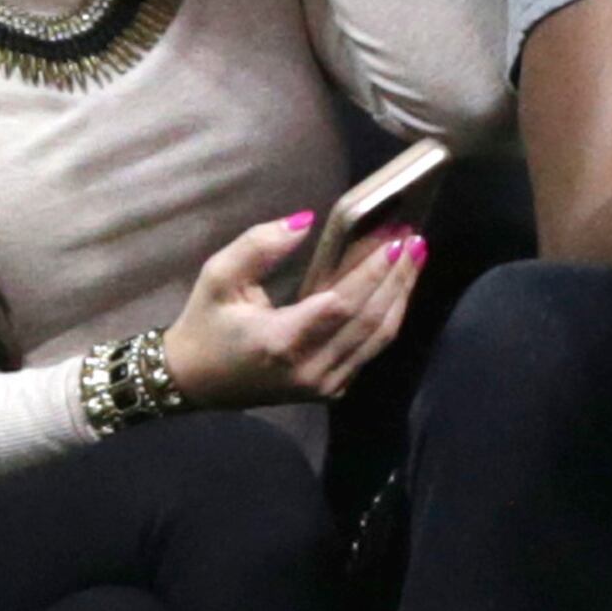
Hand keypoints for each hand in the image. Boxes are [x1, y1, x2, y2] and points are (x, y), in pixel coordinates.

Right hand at [161, 211, 427, 409]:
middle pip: (369, 320)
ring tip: (416, 257)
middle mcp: (310, 369)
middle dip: (397, 277)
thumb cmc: (206, 324)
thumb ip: (258, 246)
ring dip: (401, 295)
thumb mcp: (217, 277)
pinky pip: (369, 351)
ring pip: (378, 338)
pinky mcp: (331, 390)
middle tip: (415, 240)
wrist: (195, 382)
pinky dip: (388, 317)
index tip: (395, 239)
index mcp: (281, 340)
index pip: (342, 304)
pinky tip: (398, 287)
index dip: (372, 272)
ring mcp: (324, 385)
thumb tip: (305, 220)